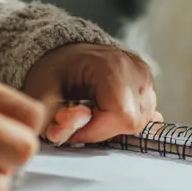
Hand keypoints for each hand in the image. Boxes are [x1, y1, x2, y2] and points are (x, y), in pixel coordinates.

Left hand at [23, 43, 160, 144]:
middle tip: (81, 118)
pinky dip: (124, 120)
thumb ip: (49, 118)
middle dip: (103, 129)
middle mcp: (136, 70)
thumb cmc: (55, 71)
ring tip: (92, 112)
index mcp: (113, 66)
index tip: (74, 127)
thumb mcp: (41, 93)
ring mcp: (146, 78)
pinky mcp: (149, 86)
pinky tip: (107, 111)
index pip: (121, 116)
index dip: (95, 131)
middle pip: (132, 122)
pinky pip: (145, 116)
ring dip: (112, 125)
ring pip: (140, 121)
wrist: (66, 55)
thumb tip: (61, 135)